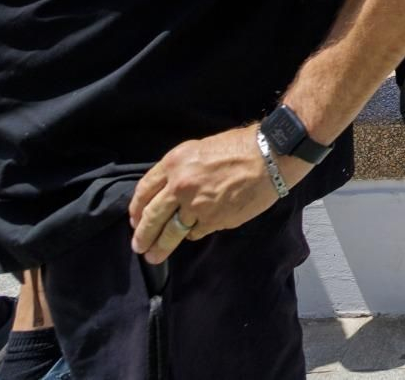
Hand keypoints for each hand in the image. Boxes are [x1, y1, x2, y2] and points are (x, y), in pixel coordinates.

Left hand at [128, 126, 303, 263]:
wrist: (270, 156)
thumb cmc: (239, 147)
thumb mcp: (199, 149)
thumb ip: (179, 171)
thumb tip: (167, 194)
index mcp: (174, 163)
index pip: (143, 191)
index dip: (136, 210)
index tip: (134, 221)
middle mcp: (180, 185)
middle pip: (151, 216)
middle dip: (142, 235)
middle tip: (138, 246)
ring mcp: (197, 205)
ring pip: (171, 231)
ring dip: (161, 246)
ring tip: (154, 256)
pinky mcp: (215, 220)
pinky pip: (196, 233)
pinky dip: (192, 234)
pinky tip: (192, 235)